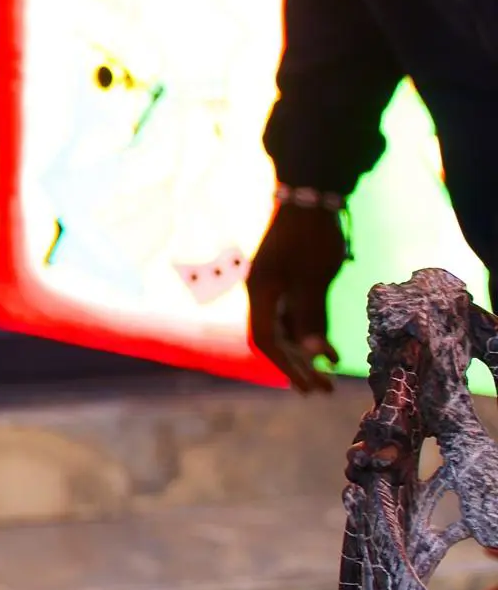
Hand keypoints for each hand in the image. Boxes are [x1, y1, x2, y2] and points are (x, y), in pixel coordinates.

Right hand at [250, 192, 347, 392]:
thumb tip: (314, 355)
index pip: (266, 339)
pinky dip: (310, 334)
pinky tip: (329, 348)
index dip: (287, 365)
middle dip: (297, 366)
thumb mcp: (314, 278)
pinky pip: (296, 315)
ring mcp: (275, 287)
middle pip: (275, 339)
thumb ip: (311, 316)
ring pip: (286, 329)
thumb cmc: (311, 236)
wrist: (310, 198)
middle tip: (321, 391)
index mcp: (261, 292)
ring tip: (327, 375)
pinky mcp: (289, 281)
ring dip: (305, 353)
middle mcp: (262, 293)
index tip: (309, 386)